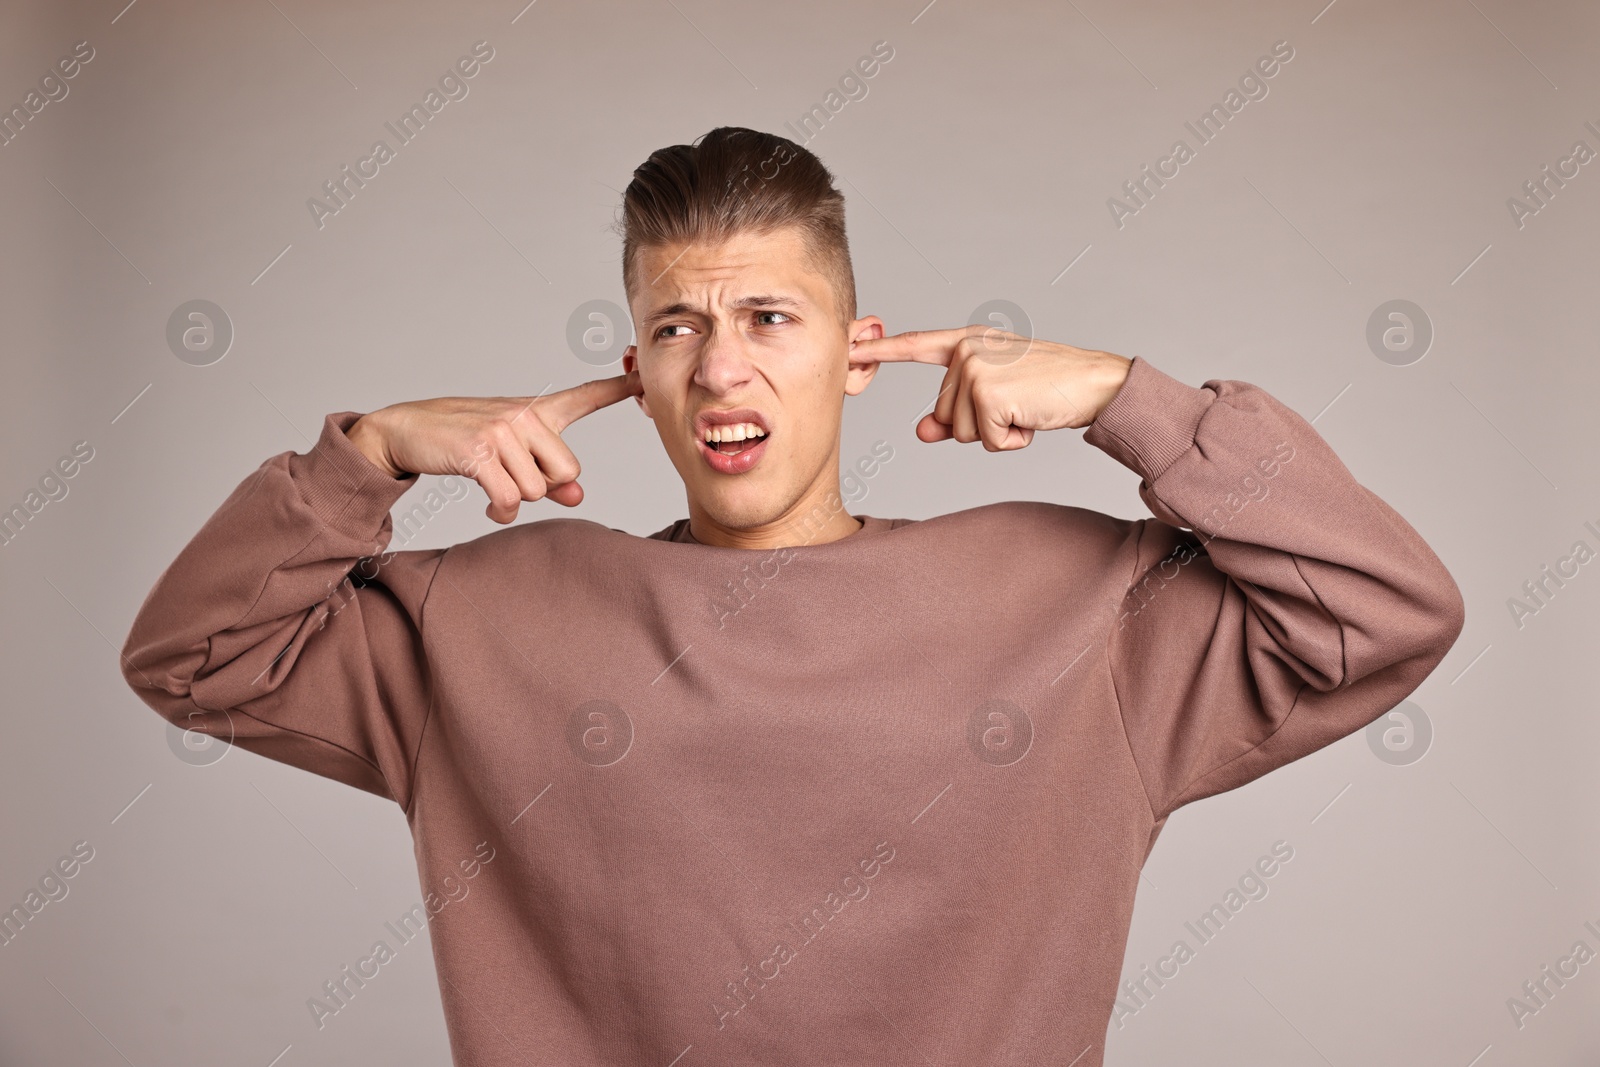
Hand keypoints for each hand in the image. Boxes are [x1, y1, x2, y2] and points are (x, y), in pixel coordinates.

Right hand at [345, 370, 642, 522]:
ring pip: (537, 490)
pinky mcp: (479, 453)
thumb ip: (549, 474)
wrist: (405, 430)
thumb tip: (579, 498)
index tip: (643, 377)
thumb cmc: (462, 441)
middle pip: (567, 473)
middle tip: (512, 477)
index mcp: (536, 411)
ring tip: (493, 485)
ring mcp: (502, 432)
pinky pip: (510, 500)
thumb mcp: (511, 454)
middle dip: (544, 488)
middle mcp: (524, 416)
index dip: (619, 388)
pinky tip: (490, 506)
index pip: (585, 396)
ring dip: (515, 500)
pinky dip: (501, 511)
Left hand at [850, 326, 1132, 450]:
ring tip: (1025, 409)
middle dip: (980, 424)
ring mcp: (976, 369)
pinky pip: (984, 441)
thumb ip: (954, 414)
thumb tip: (920, 432)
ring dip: (996, 434)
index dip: (880, 351)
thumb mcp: (996, 399)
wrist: (1096, 384)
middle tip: (1017, 405)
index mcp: (968, 342)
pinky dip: (1010, 441)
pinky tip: (1029, 418)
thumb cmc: (1048, 390)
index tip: (849, 349)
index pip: (916, 346)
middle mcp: (967, 350)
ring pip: (961, 432)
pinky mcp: (988, 394)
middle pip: (944, 414)